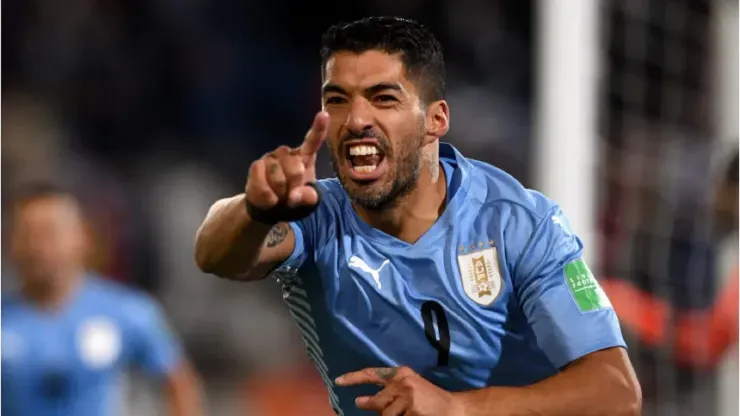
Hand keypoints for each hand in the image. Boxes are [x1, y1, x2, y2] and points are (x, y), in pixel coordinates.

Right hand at [245, 111, 328, 209]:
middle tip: (291, 196)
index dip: (319, 128)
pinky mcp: (256, 165)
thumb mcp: (306, 201)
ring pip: (277, 176)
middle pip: (295, 168)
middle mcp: (288, 153)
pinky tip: (269, 198)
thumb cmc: (293, 199)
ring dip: (279, 192)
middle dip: (294, 186)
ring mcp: (271, 157)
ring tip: (280, 196)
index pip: (313, 141)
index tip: (324, 114)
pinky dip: (267, 196)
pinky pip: (262, 182)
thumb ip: (306, 197)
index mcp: (306, 157)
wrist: (270, 207)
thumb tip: (294, 196)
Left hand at [336, 366, 465, 415]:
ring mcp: (407, 398)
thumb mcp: (409, 388)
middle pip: (378, 402)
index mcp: (401, 373)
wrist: (453, 409)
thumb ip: (388, 390)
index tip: (338, 381)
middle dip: (374, 407)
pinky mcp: (412, 411)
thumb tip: (362, 401)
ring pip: (386, 415)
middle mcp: (403, 383)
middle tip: (366, 405)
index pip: (372, 373)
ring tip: (407, 412)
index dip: (354, 378)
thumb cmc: (429, 399)